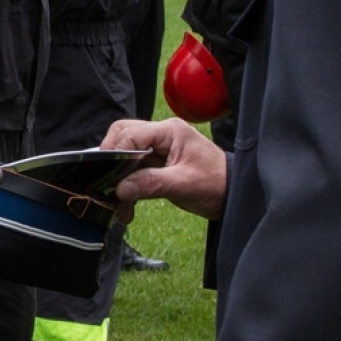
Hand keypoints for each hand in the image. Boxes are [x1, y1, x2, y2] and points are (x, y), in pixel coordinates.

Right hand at [100, 118, 227, 219]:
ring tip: (119, 206)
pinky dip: (128, 188)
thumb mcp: (183, 184)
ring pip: (125, 156)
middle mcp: (161, 135)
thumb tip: (120, 189)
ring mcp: (159, 149)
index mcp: (169, 131)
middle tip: (106, 183)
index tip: (108, 176)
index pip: (130, 134)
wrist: (233, 196)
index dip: (115, 152)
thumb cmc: (215, 184)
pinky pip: (134, 171)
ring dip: (119, 180)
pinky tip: (128, 209)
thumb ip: (150, 183)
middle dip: (111, 161)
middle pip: (123, 137)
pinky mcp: (157, 164)